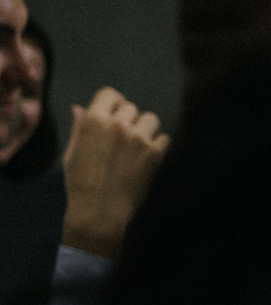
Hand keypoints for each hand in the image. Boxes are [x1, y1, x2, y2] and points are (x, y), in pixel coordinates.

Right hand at [60, 87, 169, 259]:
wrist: (99, 210)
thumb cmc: (81, 182)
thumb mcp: (72, 152)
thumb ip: (79, 127)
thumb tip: (79, 108)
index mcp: (93, 120)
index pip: (110, 94)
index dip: (113, 104)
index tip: (113, 117)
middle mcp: (117, 124)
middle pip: (131, 108)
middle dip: (128, 121)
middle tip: (122, 141)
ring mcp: (138, 137)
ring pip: (151, 119)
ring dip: (145, 130)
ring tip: (136, 148)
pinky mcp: (155, 152)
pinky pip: (164, 138)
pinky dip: (158, 146)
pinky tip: (146, 159)